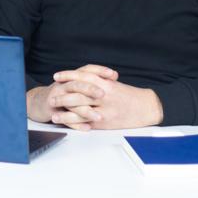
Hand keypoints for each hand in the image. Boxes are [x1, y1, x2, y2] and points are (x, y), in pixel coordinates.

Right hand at [26, 64, 118, 129]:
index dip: (100, 71)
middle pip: (78, 84)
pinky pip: (65, 117)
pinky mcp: (51, 109)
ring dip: (86, 110)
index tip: (114, 75)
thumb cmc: (62, 94)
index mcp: (72, 77)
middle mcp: (64, 84)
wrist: (38, 102)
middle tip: (103, 94)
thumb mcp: (75, 85)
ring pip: (72, 102)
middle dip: (91, 89)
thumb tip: (113, 80)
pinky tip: (86, 127)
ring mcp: (57, 96)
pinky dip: (76, 124)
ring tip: (99, 116)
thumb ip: (91, 82)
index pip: (87, 70)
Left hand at [27, 64, 163, 129]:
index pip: (82, 76)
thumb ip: (98, 80)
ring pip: (80, 108)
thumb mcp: (114, 83)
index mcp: (105, 83)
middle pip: (78, 93)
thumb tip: (81, 78)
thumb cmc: (129, 95)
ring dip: (64, 110)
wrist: (146, 107)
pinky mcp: (104, 122)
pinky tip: (65, 121)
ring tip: (53, 110)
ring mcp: (104, 109)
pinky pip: (86, 121)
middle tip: (51, 96)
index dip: (68, 75)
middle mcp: (104, 95)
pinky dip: (74, 121)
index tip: (56, 76)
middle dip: (62, 95)